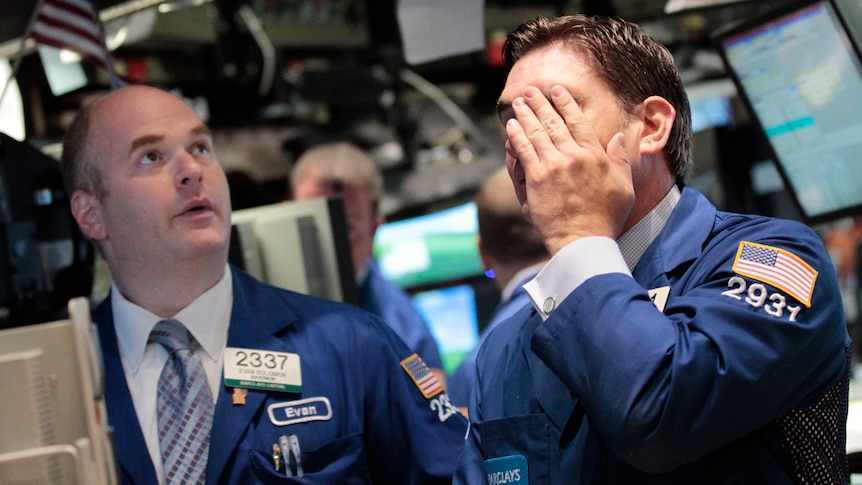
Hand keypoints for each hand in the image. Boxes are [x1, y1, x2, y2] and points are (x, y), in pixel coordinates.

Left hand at [506, 85, 634, 253]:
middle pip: (553, 122)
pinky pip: (524, 151)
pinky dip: (517, 136)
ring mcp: (553, 166)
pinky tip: (511, 126)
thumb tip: (619, 137)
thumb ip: (621, 159)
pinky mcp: (537, 179)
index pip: (577, 121)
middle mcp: (573, 156)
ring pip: (537, 133)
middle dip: (540, 103)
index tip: (556, 91)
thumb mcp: (625, 186)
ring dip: (526, 115)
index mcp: (595, 155)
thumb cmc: (606, 218)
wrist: (584, 239)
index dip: (565, 103)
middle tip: (530, 91)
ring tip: (518, 102)